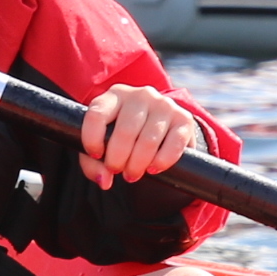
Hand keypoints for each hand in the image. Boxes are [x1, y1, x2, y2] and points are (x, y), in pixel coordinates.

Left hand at [78, 84, 200, 188]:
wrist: (160, 129)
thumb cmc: (122, 137)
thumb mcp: (103, 144)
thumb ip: (93, 164)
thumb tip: (104, 180)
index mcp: (115, 95)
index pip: (97, 115)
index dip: (92, 139)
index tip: (96, 155)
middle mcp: (140, 95)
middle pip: (125, 132)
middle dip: (118, 159)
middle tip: (117, 172)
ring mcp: (164, 104)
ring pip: (148, 140)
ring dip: (138, 164)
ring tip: (132, 174)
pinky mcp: (184, 118)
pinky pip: (173, 144)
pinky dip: (162, 162)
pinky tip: (153, 168)